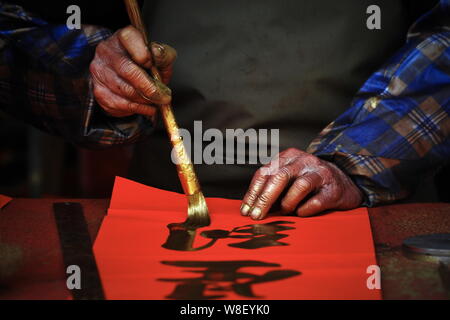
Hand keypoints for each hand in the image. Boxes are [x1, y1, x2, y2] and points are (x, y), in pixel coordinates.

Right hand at [90, 25, 176, 117]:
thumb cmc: (145, 64)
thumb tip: (157, 53)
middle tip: (164, 97)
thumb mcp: (159, 56)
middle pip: (128, 71)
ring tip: (157, 101)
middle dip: (149, 87)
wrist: (126, 76)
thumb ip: (163, 54)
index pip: (129, 38)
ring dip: (145, 100)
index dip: (145, 55)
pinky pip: (120, 105)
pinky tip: (147, 107)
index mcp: (122, 37)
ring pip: (125, 91)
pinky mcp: (100, 91)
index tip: (153, 66)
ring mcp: (100, 72)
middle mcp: (107, 51)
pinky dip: (138, 108)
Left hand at [240, 148, 362, 219]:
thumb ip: (272, 187)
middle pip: (280, 177)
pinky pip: (316, 201)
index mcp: (288, 156)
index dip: (253, 193)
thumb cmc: (311, 183)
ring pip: (300, 186)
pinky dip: (305, 210)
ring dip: (288, 203)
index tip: (245, 211)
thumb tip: (251, 208)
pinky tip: (302, 213)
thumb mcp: (289, 177)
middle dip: (265, 199)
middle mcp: (304, 161)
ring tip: (286, 211)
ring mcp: (320, 173)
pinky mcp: (333, 189)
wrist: (345, 183)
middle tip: (257, 216)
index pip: (265, 172)